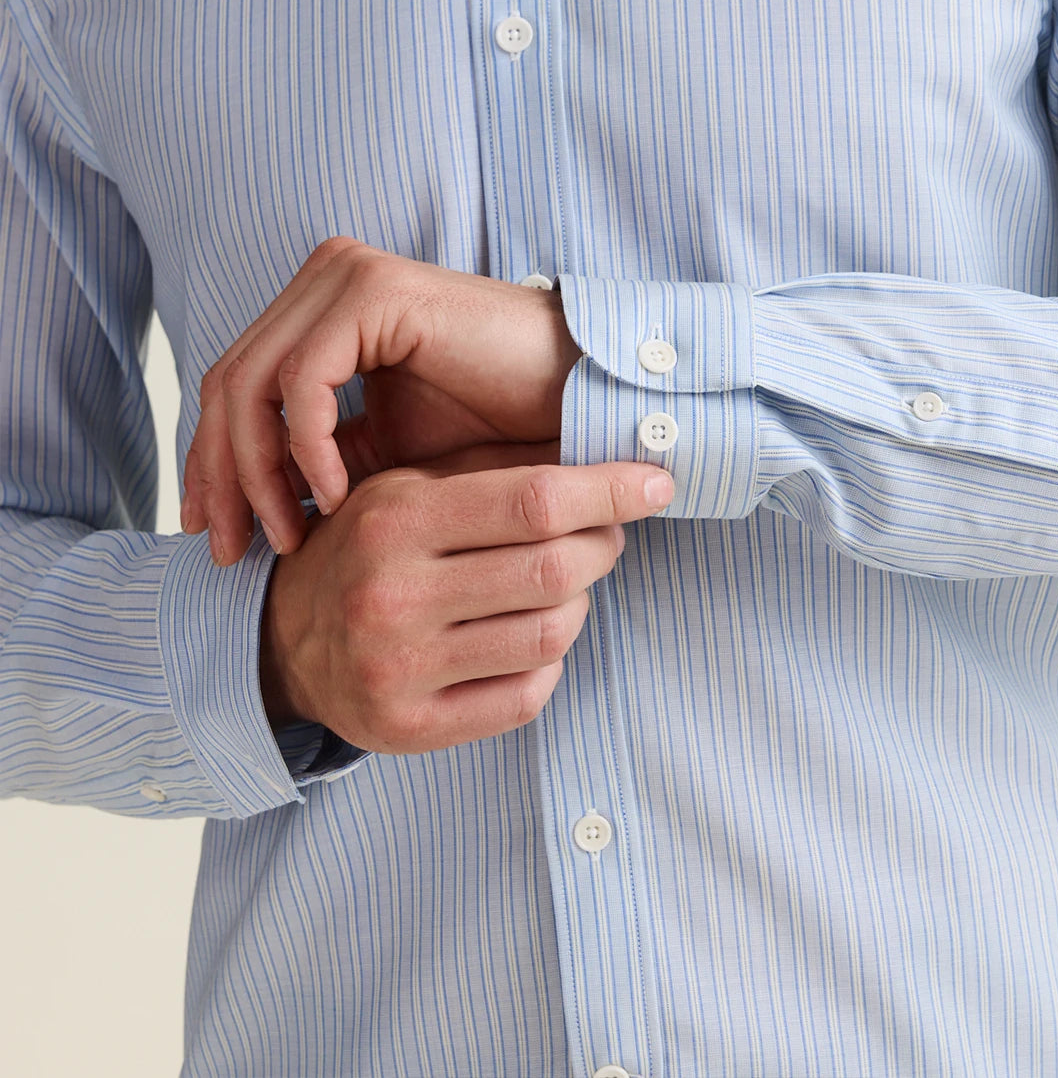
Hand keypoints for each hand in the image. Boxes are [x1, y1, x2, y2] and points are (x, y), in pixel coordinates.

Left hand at [181, 238, 584, 563]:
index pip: (234, 385)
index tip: (213, 535)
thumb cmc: (493, 426)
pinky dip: (306, 447)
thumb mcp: (383, 452)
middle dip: (220, 475)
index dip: (212, 463)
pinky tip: (333, 498)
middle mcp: (327, 278)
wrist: (575, 397)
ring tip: (284, 536)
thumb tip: (250, 507)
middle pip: (228, 383)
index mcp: (323, 307)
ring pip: (252, 382)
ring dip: (258, 471)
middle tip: (227, 548)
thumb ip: (316, 462)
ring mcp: (348, 276)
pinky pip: (305, 381)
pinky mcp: (374, 291)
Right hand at [259, 458, 674, 751]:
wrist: (280, 640)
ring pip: (552, 633)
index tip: (655, 483)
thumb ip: (494, 469)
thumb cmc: (367, 548)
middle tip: (609, 534)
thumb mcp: (409, 488)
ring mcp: (399, 670)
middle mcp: (391, 595)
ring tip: (563, 584)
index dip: (610, 489)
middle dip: (604, 545)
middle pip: (554, 568)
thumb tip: (603, 448)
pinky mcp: (411, 730)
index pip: (534, 501)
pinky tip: (529, 635)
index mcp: (394, 519)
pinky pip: (528, 695)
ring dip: (578, 603)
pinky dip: (549, 661)